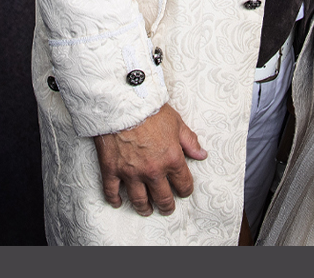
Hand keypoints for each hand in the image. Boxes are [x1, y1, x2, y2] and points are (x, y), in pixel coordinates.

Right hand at [91, 103, 206, 215]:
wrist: (122, 103)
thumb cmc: (150, 110)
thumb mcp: (177, 123)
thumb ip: (190, 142)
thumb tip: (202, 155)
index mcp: (172, 159)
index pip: (183, 184)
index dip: (185, 190)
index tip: (183, 192)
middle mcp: (153, 171)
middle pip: (162, 198)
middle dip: (167, 206)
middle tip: (166, 208)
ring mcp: (131, 173)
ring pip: (139, 200)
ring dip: (144, 208)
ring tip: (147, 210)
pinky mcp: (112, 170)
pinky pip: (112, 191)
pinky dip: (115, 199)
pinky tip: (118, 202)